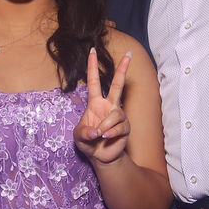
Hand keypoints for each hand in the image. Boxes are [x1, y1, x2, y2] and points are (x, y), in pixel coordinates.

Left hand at [74, 48, 130, 164]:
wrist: (100, 157)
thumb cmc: (88, 142)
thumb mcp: (79, 136)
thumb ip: (84, 132)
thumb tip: (96, 130)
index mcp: (95, 103)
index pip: (94, 81)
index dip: (92, 67)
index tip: (92, 51)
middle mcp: (109, 106)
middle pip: (117, 85)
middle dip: (123, 69)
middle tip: (129, 54)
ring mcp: (118, 116)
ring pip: (116, 114)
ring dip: (106, 126)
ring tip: (100, 135)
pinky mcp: (125, 127)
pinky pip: (120, 127)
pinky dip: (111, 133)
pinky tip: (106, 138)